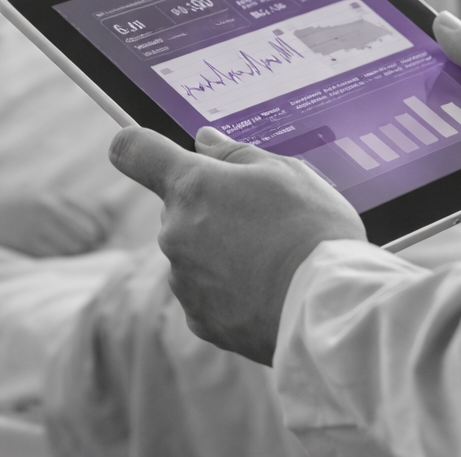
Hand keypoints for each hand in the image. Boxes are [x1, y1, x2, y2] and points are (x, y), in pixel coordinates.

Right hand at [0, 189, 113, 257]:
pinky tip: (58, 264)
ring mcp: (36, 231)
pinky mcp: (24, 250)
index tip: (101, 237)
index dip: (104, 230)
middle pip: (90, 236)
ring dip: (80, 257)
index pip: (97, 217)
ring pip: (76, 250)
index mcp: (52, 198)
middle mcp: (47, 212)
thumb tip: (107, 215)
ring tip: (72, 260)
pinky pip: (56, 261)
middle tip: (88, 252)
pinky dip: (63, 264)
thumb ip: (71, 206)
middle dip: (94, 246)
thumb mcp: (38, 197)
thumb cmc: (5, 207)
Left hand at [109, 125, 363, 364]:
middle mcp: (175, 232)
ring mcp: (183, 279)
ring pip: (191, 252)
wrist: (328, 307)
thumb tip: (204, 141)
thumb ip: (235, 153)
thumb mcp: (285, 171)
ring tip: (269, 257)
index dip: (137, 146)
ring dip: (217, 250)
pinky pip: (204, 293)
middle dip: (208, 207)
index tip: (146, 149)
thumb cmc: (311, 230)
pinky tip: (264, 288)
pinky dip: (227, 290)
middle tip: (259, 217)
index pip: (133, 151)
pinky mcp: (199, 319)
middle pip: (177, 208)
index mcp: (192, 186)